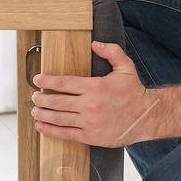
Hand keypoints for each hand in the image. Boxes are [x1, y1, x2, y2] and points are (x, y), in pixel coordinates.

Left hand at [30, 41, 160, 147]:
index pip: (63, 83)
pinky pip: (66, 133)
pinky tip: (42, 127)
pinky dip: (51, 130)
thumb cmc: (134, 93)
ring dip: (42, 115)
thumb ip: (111, 52)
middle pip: (56, 102)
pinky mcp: (90, 136)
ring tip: (35, 111)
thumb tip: (95, 43)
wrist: (146, 117)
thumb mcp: (126, 67)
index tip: (37, 80)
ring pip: (58, 118)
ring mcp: (89, 122)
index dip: (46, 81)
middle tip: (35, 97)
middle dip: (41, 99)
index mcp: (95, 86)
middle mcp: (89, 105)